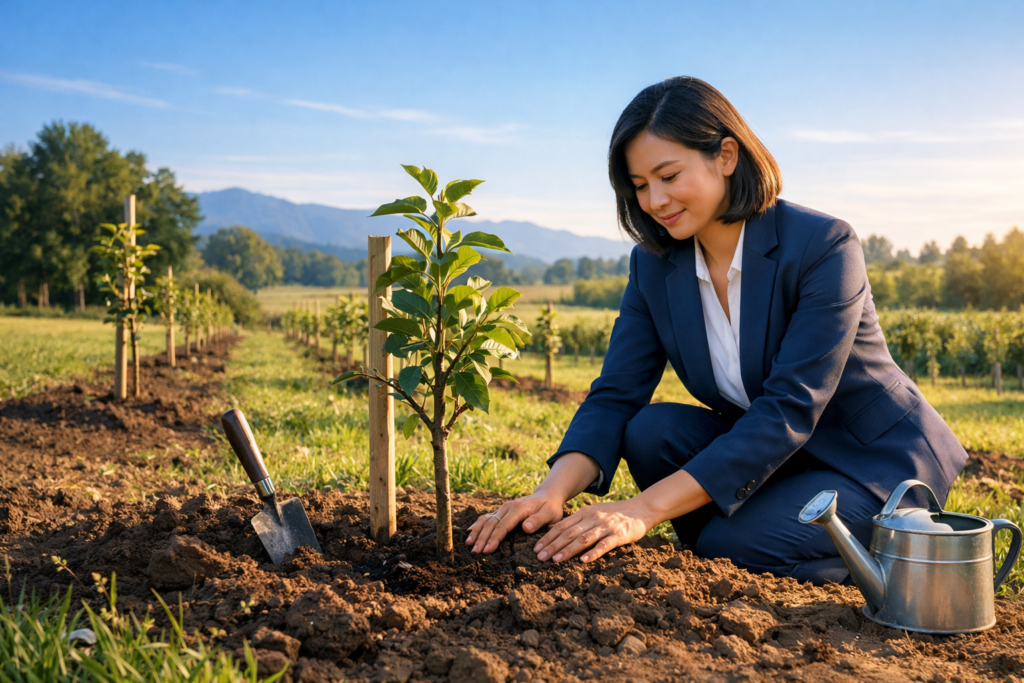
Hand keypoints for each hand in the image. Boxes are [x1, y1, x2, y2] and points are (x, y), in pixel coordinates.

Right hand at [466, 492, 563, 553]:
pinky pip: (487, 517)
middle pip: (492, 523)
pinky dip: (478, 525)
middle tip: (476, 552)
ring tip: (470, 544)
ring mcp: (504, 508)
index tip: (488, 549)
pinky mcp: (502, 511)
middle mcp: (509, 506)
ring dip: (478, 532)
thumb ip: (539, 520)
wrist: (547, 496)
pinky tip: (470, 533)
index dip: (495, 537)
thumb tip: (525, 528)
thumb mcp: (551, 513)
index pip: (504, 524)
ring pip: (487, 520)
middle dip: (483, 538)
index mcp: (519, 508)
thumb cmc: (550, 508)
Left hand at [534, 498, 653, 563]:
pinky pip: (604, 544)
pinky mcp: (618, 535)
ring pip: (583, 539)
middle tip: (540, 557)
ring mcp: (605, 526)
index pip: (561, 526)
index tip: (536, 548)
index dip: (548, 537)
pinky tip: (584, 561)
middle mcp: (592, 518)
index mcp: (584, 513)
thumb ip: (575, 521)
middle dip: (553, 545)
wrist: (640, 509)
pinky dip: (593, 552)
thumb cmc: (614, 514)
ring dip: (568, 550)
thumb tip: (552, 529)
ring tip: (556, 560)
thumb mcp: (592, 513)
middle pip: (569, 533)